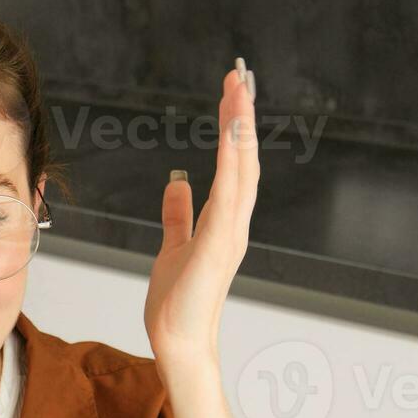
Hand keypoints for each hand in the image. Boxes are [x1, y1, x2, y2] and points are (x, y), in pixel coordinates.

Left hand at [145, 61, 258, 367]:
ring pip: (241, 167)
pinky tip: (231, 130)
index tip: (231, 93)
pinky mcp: (218, 241)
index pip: (233, 164)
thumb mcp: (173, 246)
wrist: (177, 342)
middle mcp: (235, 222)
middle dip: (242, 115)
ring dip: (240, 126)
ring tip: (238, 88)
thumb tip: (178, 184)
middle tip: (240, 74)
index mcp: (225, 221)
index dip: (234, 128)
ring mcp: (231, 231)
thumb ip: (179, 215)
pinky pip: (228, 191)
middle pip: (244, 158)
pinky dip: (232, 158)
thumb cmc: (176, 304)